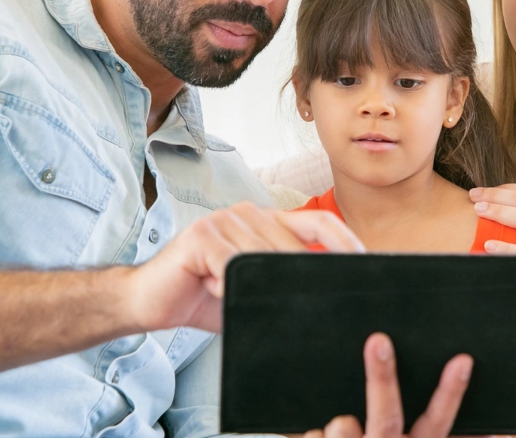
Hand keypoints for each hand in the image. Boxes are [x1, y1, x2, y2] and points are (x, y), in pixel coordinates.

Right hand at [124, 202, 363, 332]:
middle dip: (303, 276)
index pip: (319, 224)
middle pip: (294, 245)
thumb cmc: (203, 297)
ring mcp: (225, 220)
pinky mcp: (200, 236)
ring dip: (257, 285)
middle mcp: (249, 214)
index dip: (346, 241)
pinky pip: (230, 264)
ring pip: (264, 257)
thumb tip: (327, 302)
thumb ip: (283, 287)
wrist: (148, 301)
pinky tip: (217, 291)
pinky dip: (228, 284)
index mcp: (267, 223)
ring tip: (238, 298)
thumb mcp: (253, 292)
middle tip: (314, 302)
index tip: (367, 263)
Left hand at [305, 333, 474, 437]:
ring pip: (344, 424)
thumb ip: (423, 427)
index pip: (438, 420)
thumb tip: (465, 408)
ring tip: (340, 435)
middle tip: (378, 340)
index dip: (451, 392)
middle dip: (383, 377)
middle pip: (387, 417)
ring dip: (338, 427)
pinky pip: (313, 435)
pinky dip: (313, 437)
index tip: (463, 359)